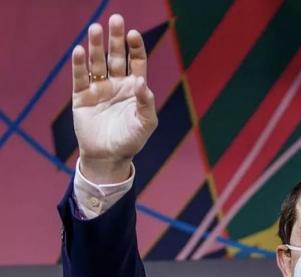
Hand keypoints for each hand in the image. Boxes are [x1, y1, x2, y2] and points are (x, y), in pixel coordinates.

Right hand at [72, 14, 157, 183]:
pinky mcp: (82, 97)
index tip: (134, 33)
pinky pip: (80, 77)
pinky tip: (79, 51)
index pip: (136, 62)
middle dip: (115, 39)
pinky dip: (79, 64)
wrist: (108, 157)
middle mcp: (116, 84)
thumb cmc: (131, 140)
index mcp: (134, 88)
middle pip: (116, 56)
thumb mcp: (145, 124)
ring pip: (97, 63)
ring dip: (95, 46)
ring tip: (94, 29)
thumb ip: (146, 103)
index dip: (135, 47)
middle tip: (115, 19)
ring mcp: (98, 89)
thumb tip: (142, 82)